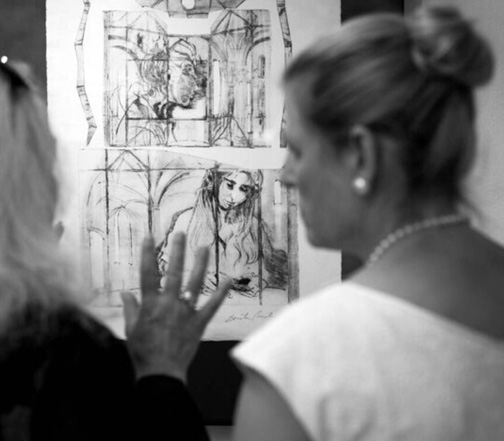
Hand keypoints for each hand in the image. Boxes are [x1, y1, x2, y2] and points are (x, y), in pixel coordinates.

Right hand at [121, 232, 230, 382]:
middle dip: (177, 251)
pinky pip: (212, 305)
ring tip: (204, 247)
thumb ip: (130, 309)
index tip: (150, 236)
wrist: (161, 373)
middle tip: (180, 234)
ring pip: (194, 283)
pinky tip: (229, 279)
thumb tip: (125, 294)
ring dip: (200, 264)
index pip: (148, 274)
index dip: (148, 254)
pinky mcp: (199, 322)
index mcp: (150, 304)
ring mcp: (185, 312)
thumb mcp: (131, 329)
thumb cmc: (142, 352)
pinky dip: (221, 293)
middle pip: (173, 272)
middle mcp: (168, 304)